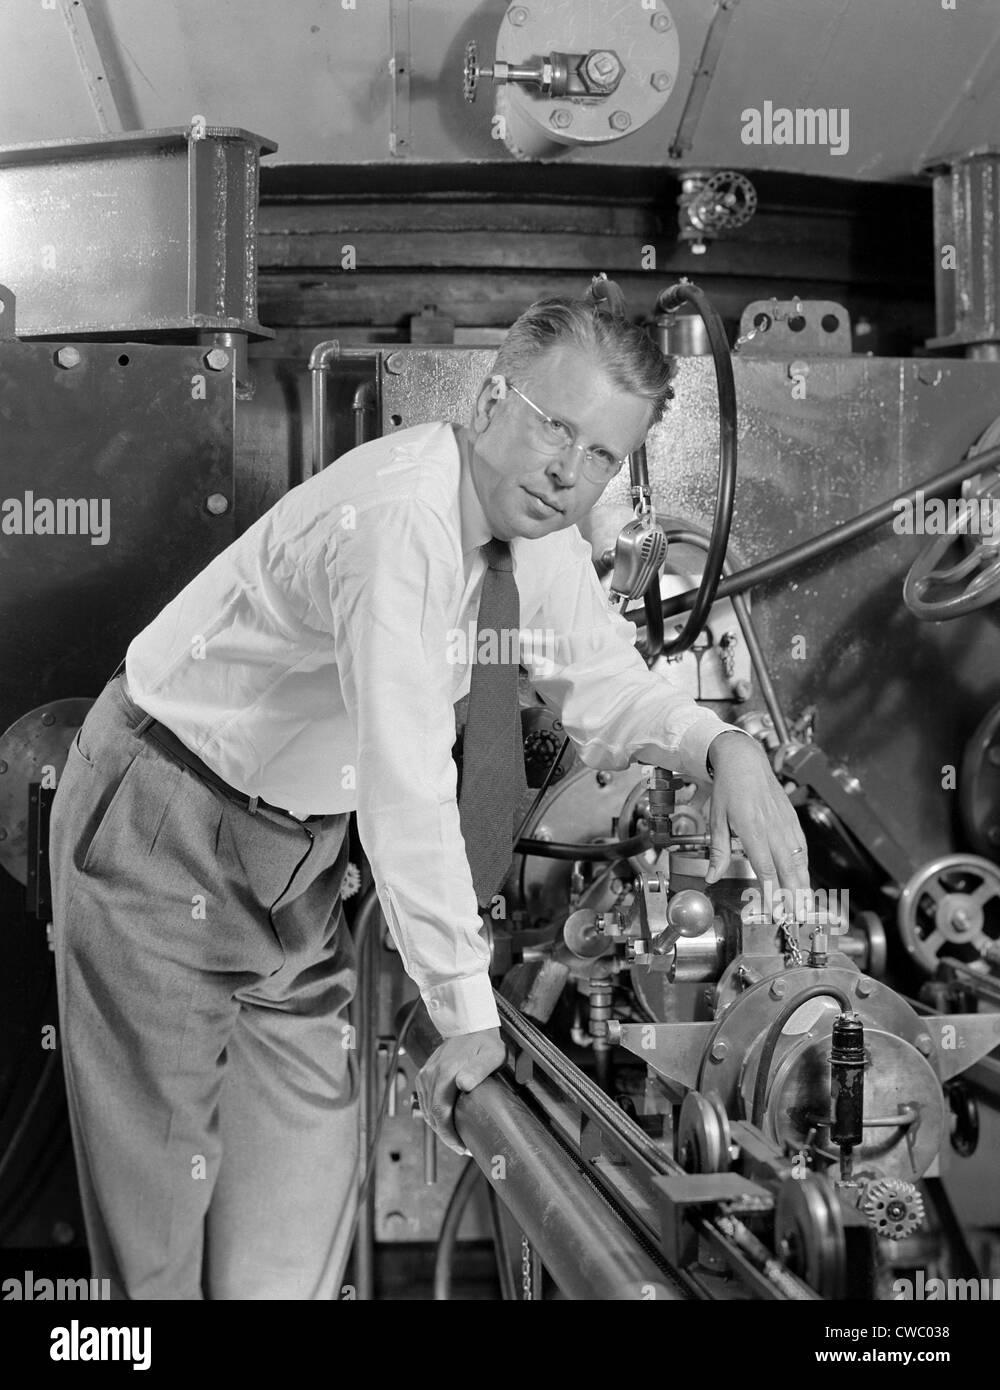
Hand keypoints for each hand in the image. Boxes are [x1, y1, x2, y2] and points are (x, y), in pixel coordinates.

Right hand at [415, 1026, 504, 1154]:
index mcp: (446, 1073)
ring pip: (426, 1109)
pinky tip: (444, 1121)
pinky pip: (424, 1100)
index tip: (462, 1146)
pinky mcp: (425, 1074)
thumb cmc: (484, 1043)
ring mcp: (426, 1074)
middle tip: (462, 1146)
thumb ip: (478, 1070)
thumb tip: (463, 1084)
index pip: (441, 1112)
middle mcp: (432, 1075)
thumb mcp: (491, 1055)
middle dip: (445, 1135)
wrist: (470, 1025)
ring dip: (438, 1126)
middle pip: (432, 1115)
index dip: (449, 1134)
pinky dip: (432, 1114)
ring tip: (455, 1137)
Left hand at [703, 730, 809, 909]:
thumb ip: (718, 851)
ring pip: (799, 859)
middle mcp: (773, 828)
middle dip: (794, 895)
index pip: (765, 868)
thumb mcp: (716, 819)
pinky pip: (802, 846)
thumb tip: (712, 877)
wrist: (745, 761)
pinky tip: (804, 877)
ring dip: (803, 883)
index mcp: (752, 829)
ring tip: (806, 905)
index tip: (775, 910)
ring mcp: (786, 823)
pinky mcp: (793, 819)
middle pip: (788, 868)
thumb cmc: (729, 789)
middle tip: (798, 917)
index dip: (772, 892)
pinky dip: (804, 864)